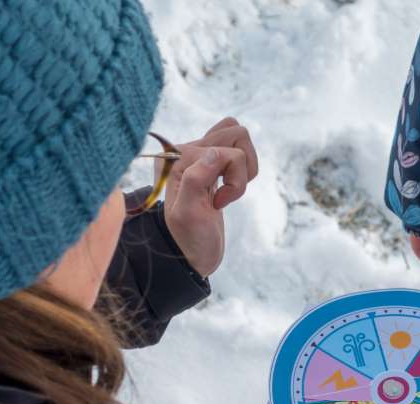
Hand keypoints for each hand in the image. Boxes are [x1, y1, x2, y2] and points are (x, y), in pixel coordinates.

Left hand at [160, 118, 258, 277]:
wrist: (191, 255)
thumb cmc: (189, 238)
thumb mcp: (188, 214)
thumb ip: (195, 179)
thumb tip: (215, 152)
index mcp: (175, 157)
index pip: (224, 148)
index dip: (231, 177)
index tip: (216, 204)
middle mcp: (186, 151)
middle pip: (235, 132)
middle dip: (240, 168)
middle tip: (225, 193)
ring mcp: (200, 156)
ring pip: (239, 137)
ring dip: (243, 169)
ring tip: (227, 194)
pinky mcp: (211, 165)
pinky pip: (237, 150)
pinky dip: (241, 173)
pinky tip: (226, 194)